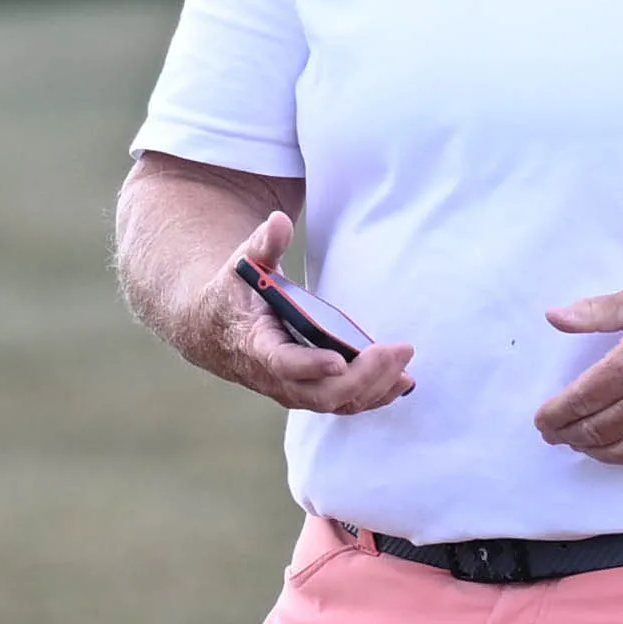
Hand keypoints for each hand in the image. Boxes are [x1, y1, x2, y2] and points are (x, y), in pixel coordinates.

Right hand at [198, 214, 415, 413]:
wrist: (217, 331)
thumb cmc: (235, 295)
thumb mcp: (243, 266)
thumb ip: (263, 244)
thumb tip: (279, 221)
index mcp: (256, 346)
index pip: (283, 364)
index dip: (310, 366)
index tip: (339, 361)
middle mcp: (276, 377)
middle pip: (322, 393)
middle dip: (363, 376)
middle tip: (397, 351)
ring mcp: (295, 390)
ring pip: (338, 402)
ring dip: (375, 388)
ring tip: (405, 367)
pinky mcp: (311, 392)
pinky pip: (345, 402)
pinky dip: (375, 395)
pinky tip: (401, 382)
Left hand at [534, 276, 622, 464]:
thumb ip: (596, 312)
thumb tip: (554, 316)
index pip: (578, 402)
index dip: (554, 416)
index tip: (542, 420)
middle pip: (593, 431)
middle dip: (566, 436)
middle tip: (553, 434)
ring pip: (618, 450)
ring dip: (591, 450)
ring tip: (578, 444)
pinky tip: (614, 449)